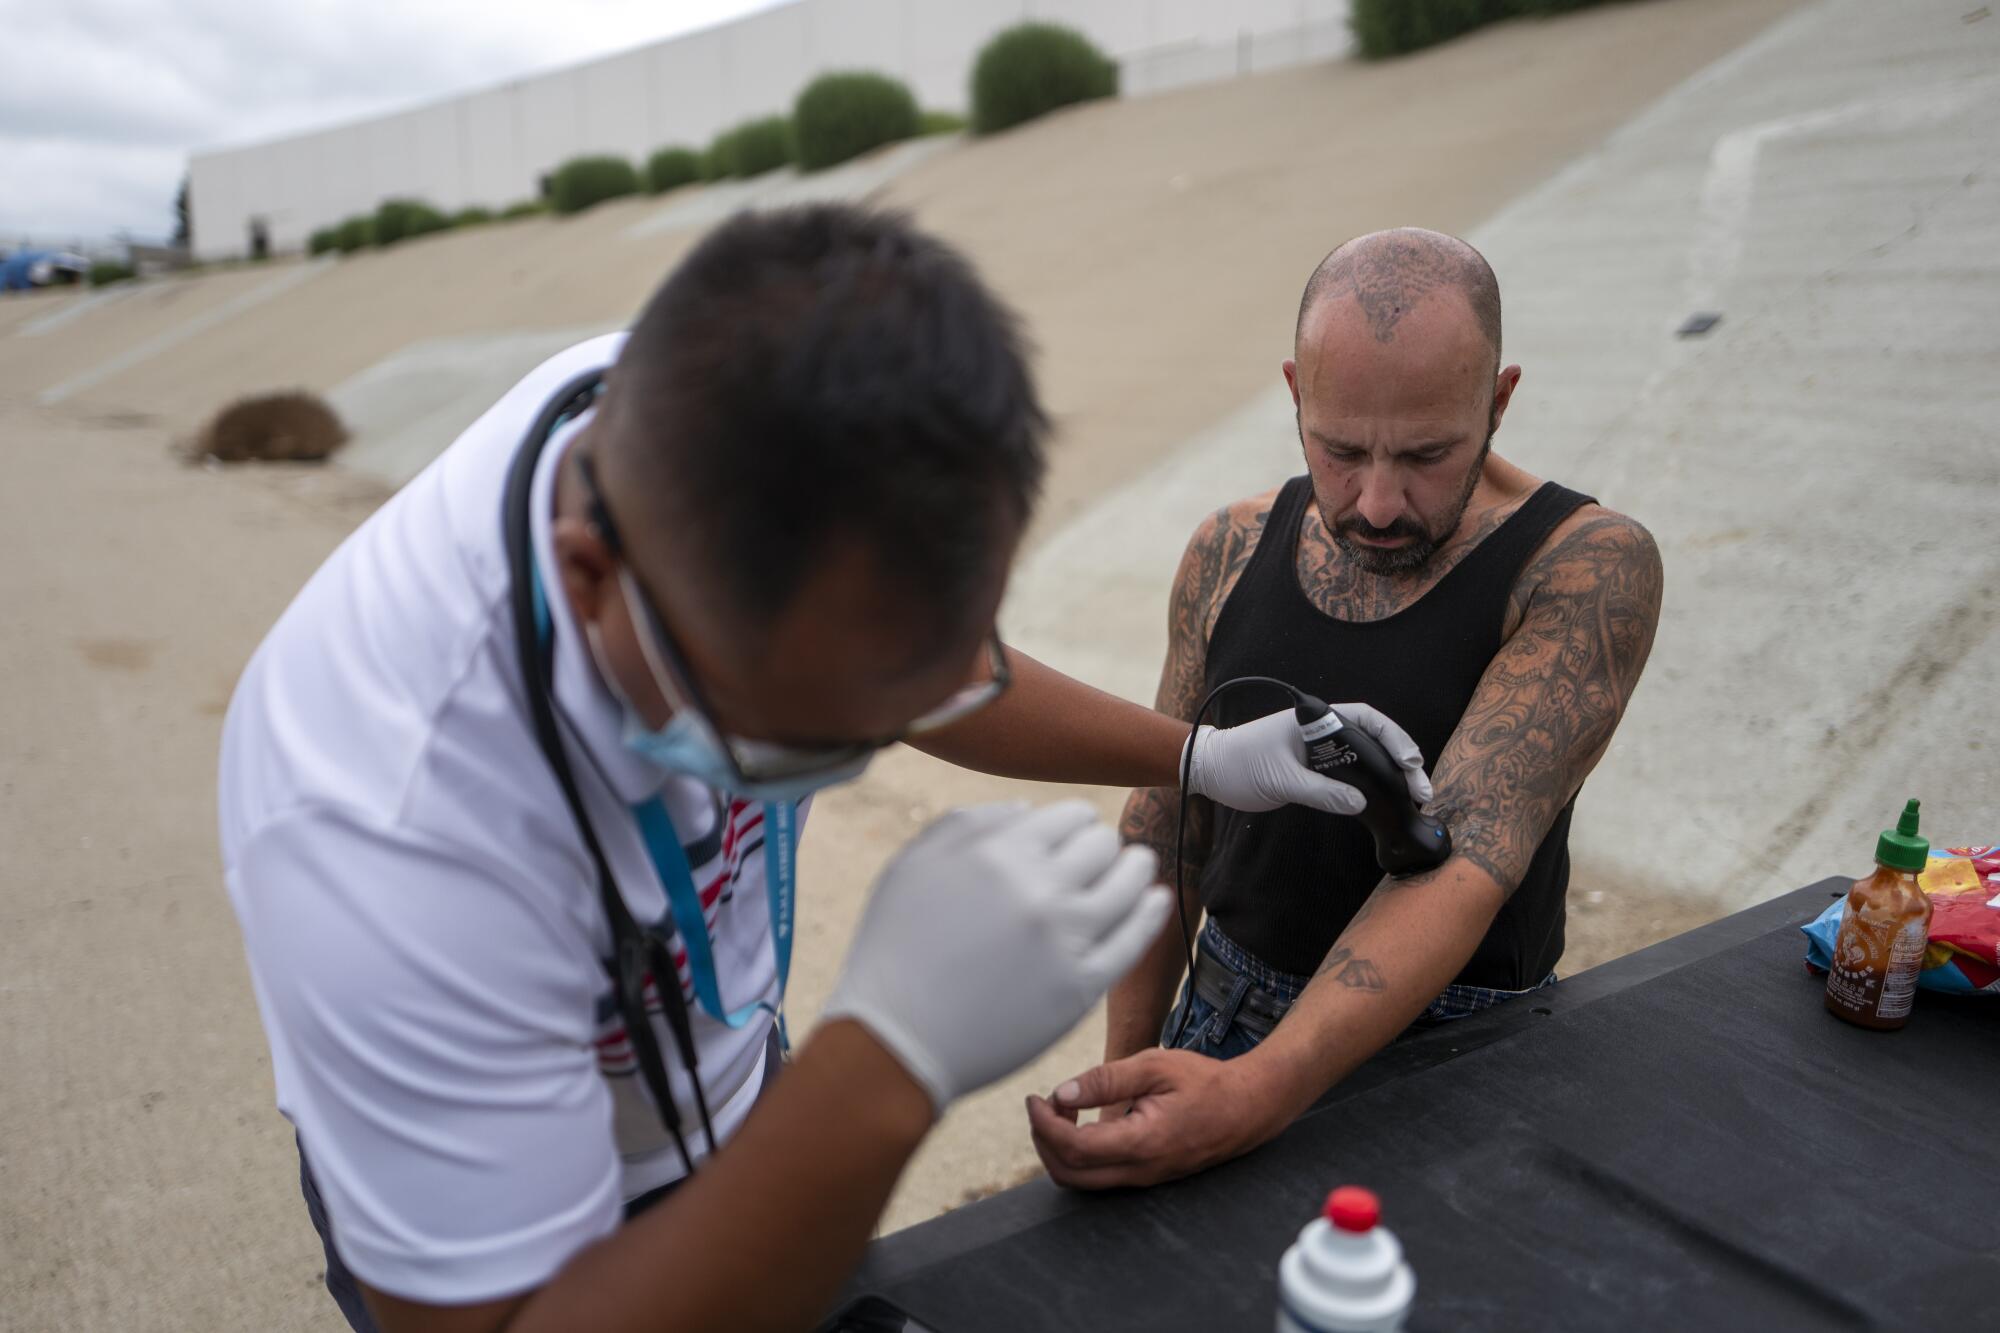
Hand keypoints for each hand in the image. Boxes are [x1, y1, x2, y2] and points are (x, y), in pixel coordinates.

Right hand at [822, 801, 1170, 1113]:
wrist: (896, 1040)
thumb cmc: (896, 951)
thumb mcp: (912, 866)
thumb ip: (967, 825)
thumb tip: (1026, 812)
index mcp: (999, 853)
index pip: (1071, 817)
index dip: (1077, 824)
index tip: (1075, 836)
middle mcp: (1038, 889)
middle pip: (1104, 846)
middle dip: (1103, 846)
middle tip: (1100, 857)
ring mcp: (1064, 940)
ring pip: (1130, 884)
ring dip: (1137, 869)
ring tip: (1138, 868)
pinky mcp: (1080, 988)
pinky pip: (1134, 940)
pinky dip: (1151, 913)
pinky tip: (1157, 901)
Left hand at [1024, 1048, 1280, 1188]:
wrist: (1247, 1107)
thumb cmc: (1204, 1082)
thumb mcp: (1155, 1066)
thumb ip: (1106, 1080)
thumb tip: (1062, 1093)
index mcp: (1142, 1142)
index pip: (1073, 1147)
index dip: (1043, 1124)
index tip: (1034, 1098)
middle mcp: (1140, 1171)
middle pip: (1069, 1174)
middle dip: (1043, 1140)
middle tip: (1042, 1105)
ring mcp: (1144, 1179)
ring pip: (1082, 1181)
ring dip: (1059, 1148)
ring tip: (1063, 1109)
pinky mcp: (1146, 1177)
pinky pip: (1099, 1177)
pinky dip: (1078, 1155)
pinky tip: (1082, 1123)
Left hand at [1184, 705, 1430, 815]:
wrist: (1209, 771)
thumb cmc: (1238, 765)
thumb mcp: (1280, 780)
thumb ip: (1319, 791)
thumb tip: (1359, 803)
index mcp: (1314, 720)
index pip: (1367, 718)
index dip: (1394, 738)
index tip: (1409, 762)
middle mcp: (1322, 732)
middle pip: (1375, 740)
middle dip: (1403, 761)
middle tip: (1422, 790)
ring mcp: (1321, 751)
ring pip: (1367, 758)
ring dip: (1391, 776)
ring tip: (1414, 799)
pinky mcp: (1317, 771)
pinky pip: (1353, 774)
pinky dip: (1372, 787)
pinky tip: (1387, 803)